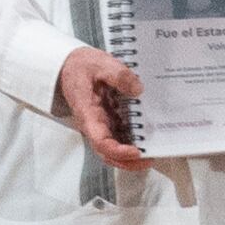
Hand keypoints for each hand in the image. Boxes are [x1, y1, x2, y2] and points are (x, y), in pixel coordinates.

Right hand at [54, 46, 154, 169]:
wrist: (70, 65)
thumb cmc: (82, 66)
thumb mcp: (100, 64)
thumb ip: (118, 75)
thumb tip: (137, 89)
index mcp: (88, 113)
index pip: (100, 141)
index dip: (118, 151)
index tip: (136, 152)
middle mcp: (94, 123)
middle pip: (107, 152)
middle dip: (128, 161)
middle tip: (151, 158)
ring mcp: (101, 123)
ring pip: (114, 147)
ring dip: (132, 155)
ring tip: (154, 152)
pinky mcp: (108, 120)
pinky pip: (120, 136)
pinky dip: (133, 141)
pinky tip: (149, 139)